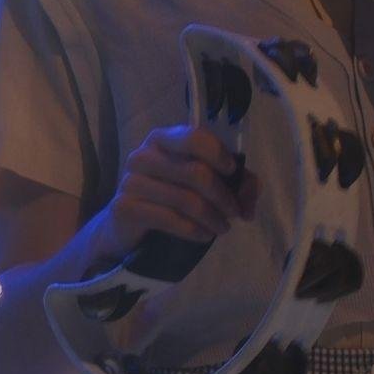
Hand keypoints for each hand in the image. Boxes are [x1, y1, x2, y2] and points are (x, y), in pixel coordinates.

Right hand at [80, 122, 243, 265]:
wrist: (129, 225)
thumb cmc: (171, 196)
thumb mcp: (205, 183)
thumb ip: (236, 183)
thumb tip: (248, 202)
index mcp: (163, 140)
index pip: (193, 137)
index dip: (218, 154)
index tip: (232, 172)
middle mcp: (143, 156)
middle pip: (196, 172)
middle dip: (224, 196)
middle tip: (234, 213)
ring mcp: (131, 181)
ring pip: (186, 199)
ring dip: (213, 218)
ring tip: (222, 228)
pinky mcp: (125, 207)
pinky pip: (170, 219)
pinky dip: (195, 230)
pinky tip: (203, 235)